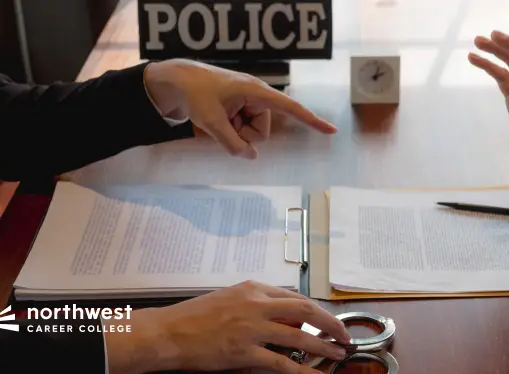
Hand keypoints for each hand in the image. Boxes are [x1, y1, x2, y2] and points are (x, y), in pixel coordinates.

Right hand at [106, 281, 350, 373]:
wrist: (167, 332)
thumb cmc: (193, 316)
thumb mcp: (229, 299)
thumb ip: (255, 304)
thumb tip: (281, 318)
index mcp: (252, 288)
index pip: (293, 296)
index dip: (314, 311)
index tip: (325, 321)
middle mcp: (256, 304)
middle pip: (305, 310)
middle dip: (329, 322)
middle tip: (343, 334)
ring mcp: (251, 328)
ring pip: (299, 336)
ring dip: (323, 346)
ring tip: (338, 354)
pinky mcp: (244, 352)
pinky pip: (281, 363)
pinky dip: (302, 372)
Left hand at [144, 59, 337, 159]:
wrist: (177, 81)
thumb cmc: (195, 94)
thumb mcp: (211, 122)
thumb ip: (232, 144)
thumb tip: (252, 157)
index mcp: (257, 92)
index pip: (290, 108)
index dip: (312, 121)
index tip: (332, 131)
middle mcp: (258, 97)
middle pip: (262, 132)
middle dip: (244, 135)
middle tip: (221, 122)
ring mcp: (250, 103)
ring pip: (253, 133)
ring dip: (235, 132)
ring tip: (217, 118)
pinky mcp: (242, 109)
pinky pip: (244, 130)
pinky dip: (231, 129)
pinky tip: (218, 117)